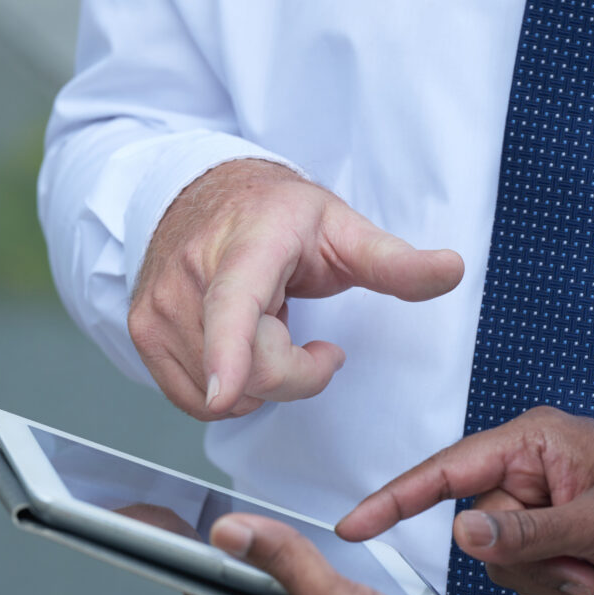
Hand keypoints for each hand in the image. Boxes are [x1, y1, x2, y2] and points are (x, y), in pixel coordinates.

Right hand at [128, 159, 463, 419]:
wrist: (200, 193)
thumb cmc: (272, 213)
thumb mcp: (340, 227)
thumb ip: (394, 260)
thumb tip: (452, 270)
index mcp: (245, 246)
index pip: (234, 305)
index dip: (231, 353)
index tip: (227, 391)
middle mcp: (189, 278)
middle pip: (251, 372)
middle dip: (296, 371)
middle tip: (309, 335)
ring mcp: (158, 309)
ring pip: (224, 396)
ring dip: (260, 378)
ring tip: (265, 327)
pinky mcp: (141, 334)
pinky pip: (196, 401)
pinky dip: (229, 388)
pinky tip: (238, 346)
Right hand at [336, 407, 593, 594]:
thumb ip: (526, 530)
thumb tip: (460, 532)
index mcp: (531, 441)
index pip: (446, 470)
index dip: (395, 498)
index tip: (355, 524)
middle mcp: (526, 463)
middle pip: (478, 524)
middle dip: (525, 555)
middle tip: (578, 561)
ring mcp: (537, 493)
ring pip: (499, 553)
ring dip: (546, 572)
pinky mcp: (548, 520)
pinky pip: (524, 563)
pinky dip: (557, 576)